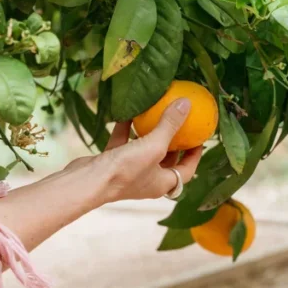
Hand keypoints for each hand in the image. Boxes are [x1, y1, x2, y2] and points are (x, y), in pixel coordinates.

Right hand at [66, 98, 203, 204]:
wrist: (88, 181)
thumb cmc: (126, 170)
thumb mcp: (154, 146)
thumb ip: (170, 125)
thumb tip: (187, 104)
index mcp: (163, 183)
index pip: (187, 171)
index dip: (195, 156)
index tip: (199, 138)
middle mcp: (147, 180)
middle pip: (166, 161)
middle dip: (174, 144)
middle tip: (181, 124)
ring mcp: (129, 171)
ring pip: (144, 151)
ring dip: (150, 134)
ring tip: (157, 115)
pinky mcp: (112, 162)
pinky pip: (124, 143)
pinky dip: (127, 129)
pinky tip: (129, 112)